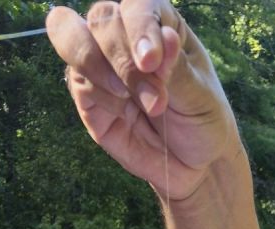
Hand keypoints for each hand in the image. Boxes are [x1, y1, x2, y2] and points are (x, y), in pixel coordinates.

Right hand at [46, 0, 240, 199]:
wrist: (194, 165)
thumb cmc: (203, 122)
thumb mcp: (201, 97)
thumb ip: (178, 69)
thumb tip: (165, 36)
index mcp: (159, 22)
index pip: (137, 6)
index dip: (140, 28)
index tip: (152, 62)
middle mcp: (125, 35)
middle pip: (101, 19)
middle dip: (124, 61)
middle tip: (156, 100)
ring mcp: (101, 63)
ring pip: (72, 38)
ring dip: (102, 72)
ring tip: (138, 104)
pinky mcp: (87, 94)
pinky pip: (78, 82)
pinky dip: (102, 98)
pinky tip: (127, 115)